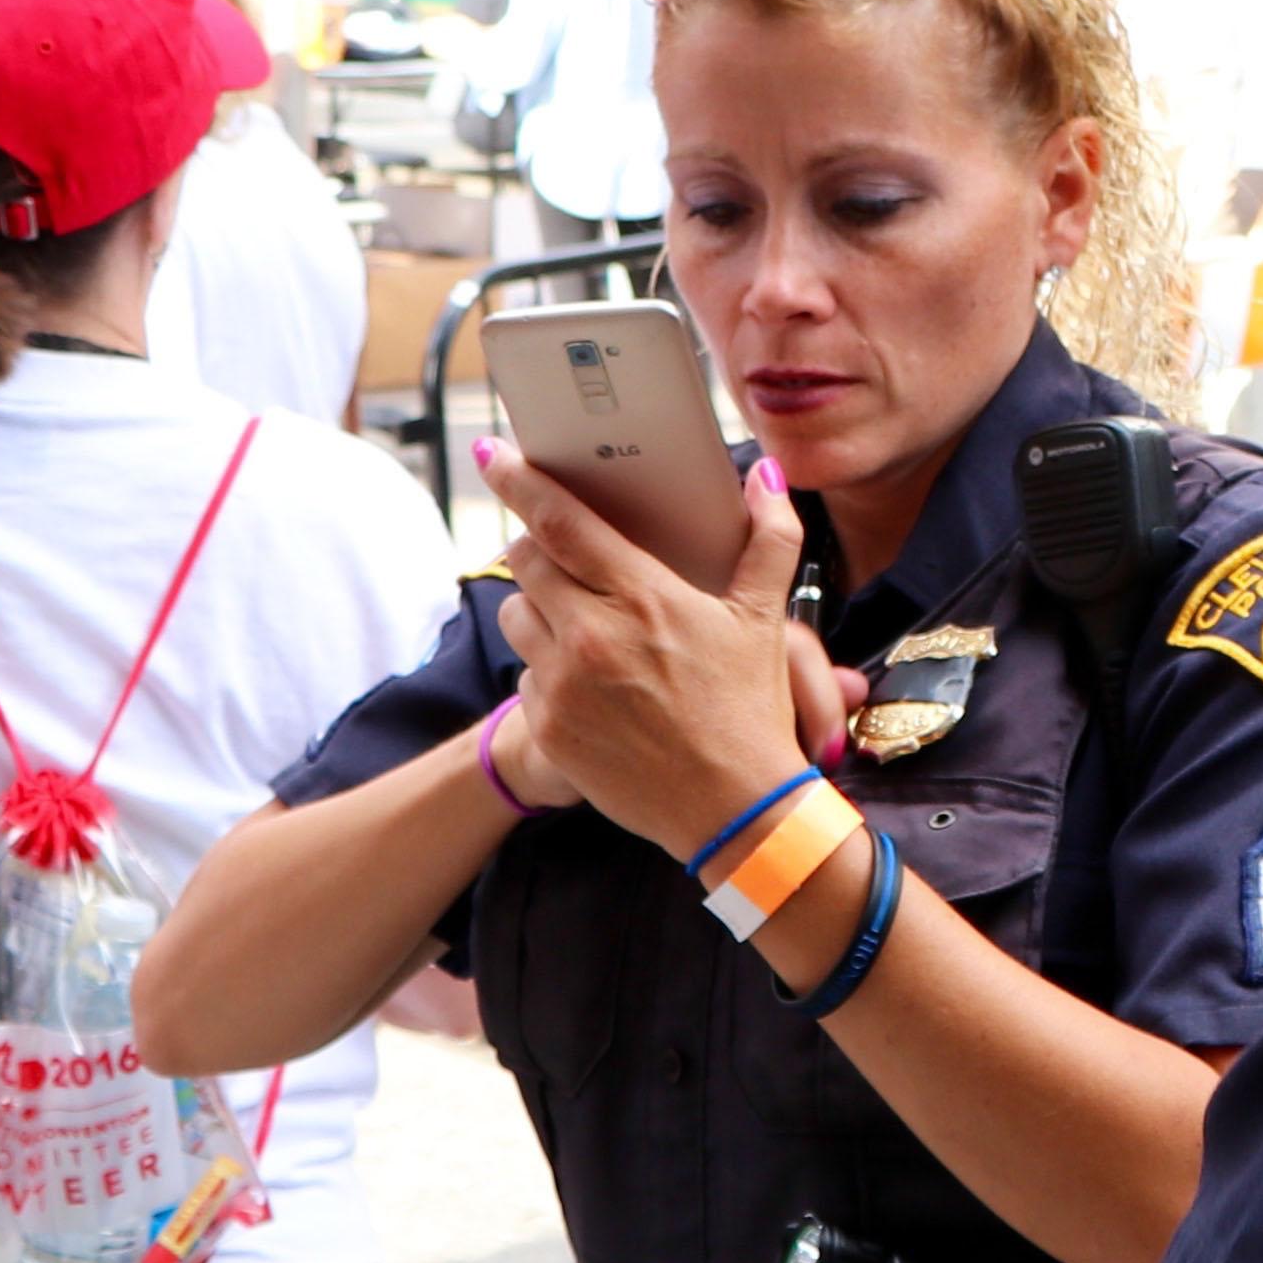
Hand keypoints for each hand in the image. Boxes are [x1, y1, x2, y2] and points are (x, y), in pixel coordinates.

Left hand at [484, 438, 822, 850]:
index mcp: (642, 596)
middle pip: (524, 561)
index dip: (520, 480)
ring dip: (538, 609)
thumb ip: (769, 540)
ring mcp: (564, 684)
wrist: (734, 809)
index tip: (493, 453)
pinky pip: (524, 677)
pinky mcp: (549, 728)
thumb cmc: (750, 710)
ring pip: (516, 617)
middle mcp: (592, 634)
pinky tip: (592, 686)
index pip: (559, 521)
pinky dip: (548, 672)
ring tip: (582, 625)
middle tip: (560, 553)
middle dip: (535, 547)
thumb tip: (770, 476)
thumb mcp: (764, 621)